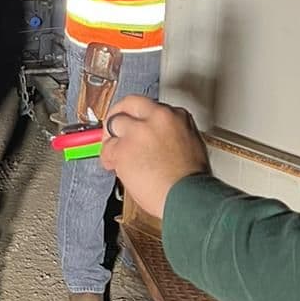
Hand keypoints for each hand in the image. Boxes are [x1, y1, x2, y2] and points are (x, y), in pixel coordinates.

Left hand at [99, 94, 210, 218]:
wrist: (189, 197)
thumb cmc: (191, 181)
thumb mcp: (192, 146)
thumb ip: (172, 135)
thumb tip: (156, 140)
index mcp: (177, 117)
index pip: (151, 107)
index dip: (140, 119)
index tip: (136, 126)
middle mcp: (158, 118)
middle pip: (130, 103)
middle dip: (118, 113)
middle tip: (114, 128)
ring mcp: (139, 131)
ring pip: (114, 123)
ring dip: (111, 139)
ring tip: (114, 152)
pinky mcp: (124, 148)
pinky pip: (107, 148)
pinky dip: (108, 158)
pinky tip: (114, 166)